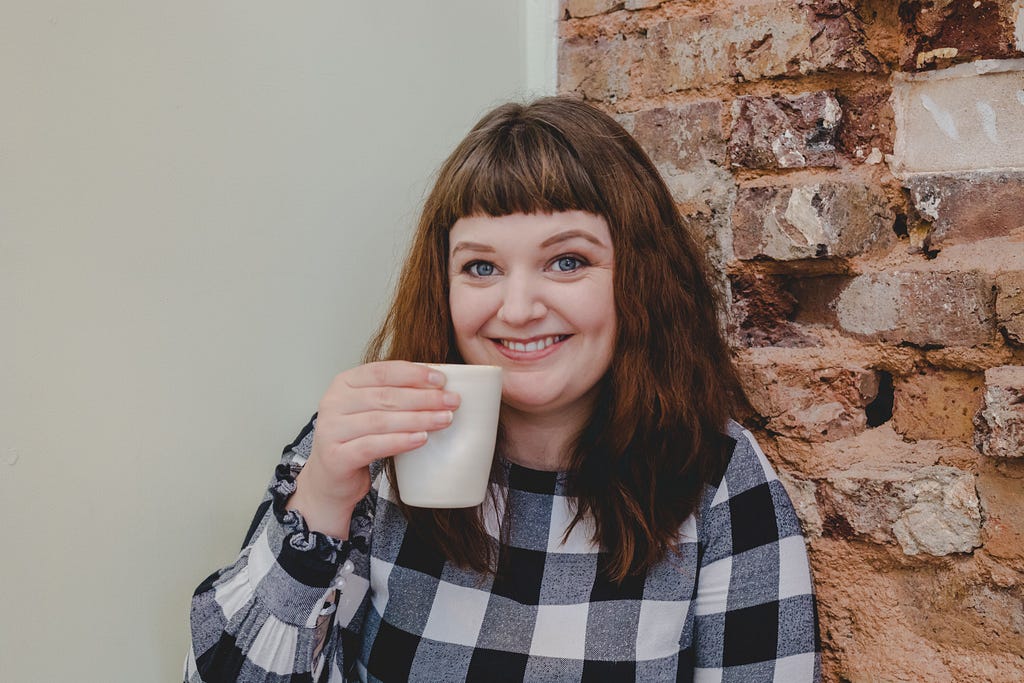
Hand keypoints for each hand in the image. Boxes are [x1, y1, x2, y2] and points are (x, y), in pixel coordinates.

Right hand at [287, 361, 459, 537]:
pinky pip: (373, 446)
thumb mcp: (371, 410)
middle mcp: (333, 403)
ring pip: (381, 420)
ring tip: (445, 419)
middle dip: (423, 398)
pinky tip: (422, 438)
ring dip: (418, 418)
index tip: (441, 380)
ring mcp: (331, 430)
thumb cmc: (357, 439)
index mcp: (343, 383)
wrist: (330, 479)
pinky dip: (400, 441)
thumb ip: (394, 395)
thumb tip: (438, 387)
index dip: (413, 374)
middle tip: (452, 401)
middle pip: (385, 396)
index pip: (381, 371)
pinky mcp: (336, 456)